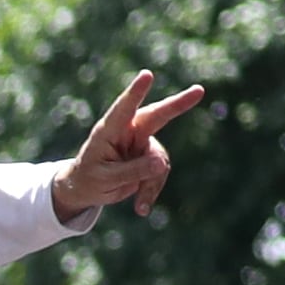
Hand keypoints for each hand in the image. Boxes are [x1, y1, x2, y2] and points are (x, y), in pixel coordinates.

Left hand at [49, 70, 204, 222]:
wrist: (84, 190)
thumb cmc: (87, 180)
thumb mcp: (106, 180)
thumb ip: (132, 171)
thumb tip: (161, 163)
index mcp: (109, 131)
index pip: (123, 109)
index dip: (136, 93)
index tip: (146, 75)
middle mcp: (128, 132)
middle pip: (157, 116)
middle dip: (178, 104)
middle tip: (199, 91)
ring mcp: (141, 143)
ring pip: (160, 160)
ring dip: (152, 183)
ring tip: (138, 206)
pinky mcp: (149, 157)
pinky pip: (159, 174)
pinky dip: (151, 191)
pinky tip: (140, 208)